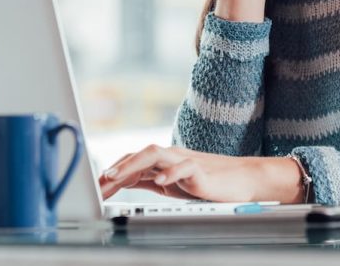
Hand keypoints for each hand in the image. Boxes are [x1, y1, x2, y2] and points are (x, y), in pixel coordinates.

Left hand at [99, 144, 303, 202]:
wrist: (243, 179)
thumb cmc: (208, 182)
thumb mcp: (173, 183)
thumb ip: (150, 180)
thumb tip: (126, 182)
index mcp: (164, 161)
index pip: (134, 161)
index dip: (114, 171)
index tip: (96, 186)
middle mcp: (171, 156)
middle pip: (140, 154)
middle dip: (117, 167)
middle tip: (100, 182)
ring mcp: (186, 160)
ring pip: (155, 154)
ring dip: (134, 165)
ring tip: (117, 177)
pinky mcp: (201, 169)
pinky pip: (184, 167)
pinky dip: (170, 173)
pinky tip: (159, 182)